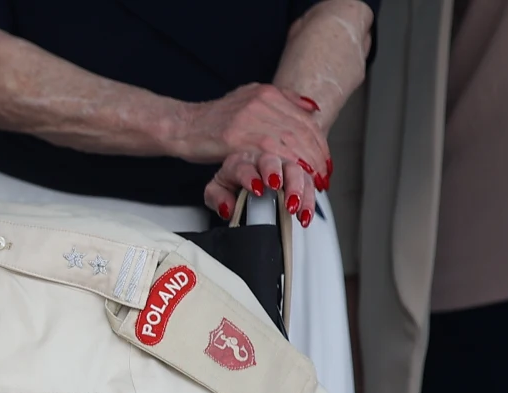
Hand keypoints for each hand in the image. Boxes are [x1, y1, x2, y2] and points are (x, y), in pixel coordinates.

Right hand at [170, 84, 329, 176]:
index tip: (325, 162)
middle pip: (302, 133)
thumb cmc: (213, 119)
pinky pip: (268, 155)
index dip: (320, 144)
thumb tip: (311, 108)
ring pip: (289, 144)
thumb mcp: (249, 98)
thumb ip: (281, 100)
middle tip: (322, 177)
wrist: (182, 125)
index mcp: (268, 94)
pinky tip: (291, 180)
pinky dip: (284, 169)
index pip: (305, 120)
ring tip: (311, 183)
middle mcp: (261, 104)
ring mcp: (249, 120)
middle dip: (317, 159)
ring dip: (304, 167)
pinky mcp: (236, 140)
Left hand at [204, 150, 326, 226]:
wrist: (245, 181)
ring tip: (294, 207)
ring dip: (298, 189)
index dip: (250, 176)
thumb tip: (227, 207)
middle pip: (274, 161)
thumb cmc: (232, 184)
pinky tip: (305, 215)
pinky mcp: (298, 177)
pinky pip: (308, 184)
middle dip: (277, 174)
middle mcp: (263, 161)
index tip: (256, 189)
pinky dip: (309, 201)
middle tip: (277, 188)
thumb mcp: (216, 191)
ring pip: (296, 171)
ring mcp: (283, 167)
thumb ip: (217, 197)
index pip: (243, 165)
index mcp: (240, 162)